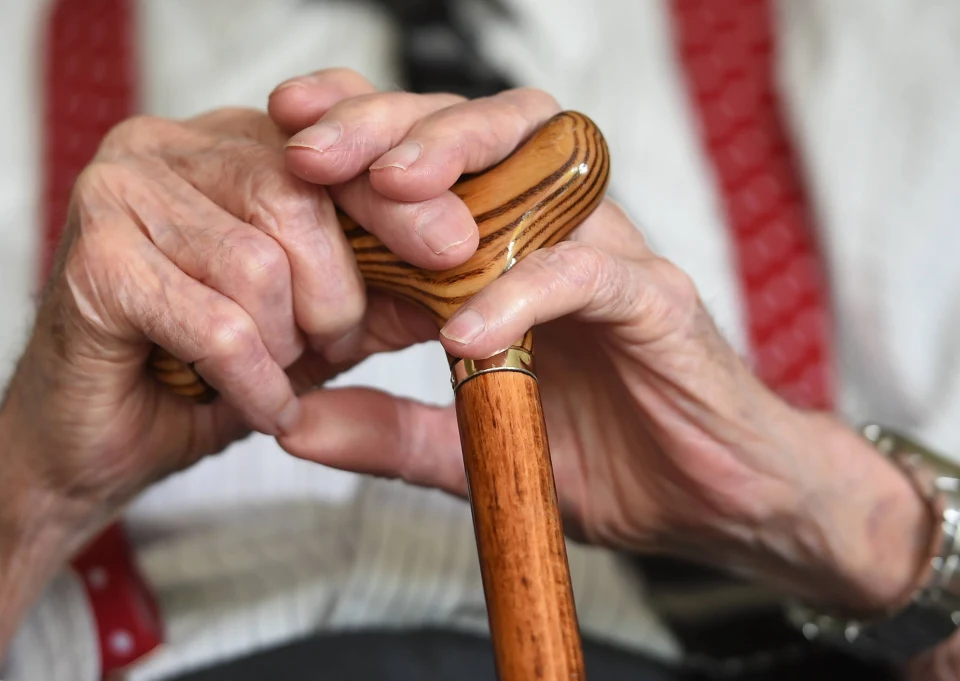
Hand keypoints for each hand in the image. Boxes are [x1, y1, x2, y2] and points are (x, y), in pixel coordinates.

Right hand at [0, 69, 566, 671]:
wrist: (90, 445)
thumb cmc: (196, 375)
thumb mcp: (309, 324)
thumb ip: (375, 285)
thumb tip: (465, 259)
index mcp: (217, 143)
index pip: (328, 142)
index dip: (398, 197)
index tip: (456, 249)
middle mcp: (162, 146)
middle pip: (298, 196)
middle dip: (336, 294)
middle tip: (331, 349)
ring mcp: (117, 192)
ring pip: (259, 264)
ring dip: (286, 345)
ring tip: (273, 376)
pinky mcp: (93, 258)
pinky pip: (218, 323)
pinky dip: (252, 380)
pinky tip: (255, 405)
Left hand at [273, 74, 933, 617]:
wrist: (717, 504)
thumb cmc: (606, 457)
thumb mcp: (472, 447)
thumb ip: (387, 430)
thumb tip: (291, 423)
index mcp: (503, 251)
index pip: (428, 159)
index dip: (357, 131)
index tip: (283, 134)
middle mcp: (553, 234)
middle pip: (473, 132)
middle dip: (387, 124)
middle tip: (312, 149)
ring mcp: (607, 258)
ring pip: (537, 165)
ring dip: (454, 162)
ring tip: (382, 190)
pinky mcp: (656, 302)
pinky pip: (587, 274)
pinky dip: (522, 293)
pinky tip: (464, 329)